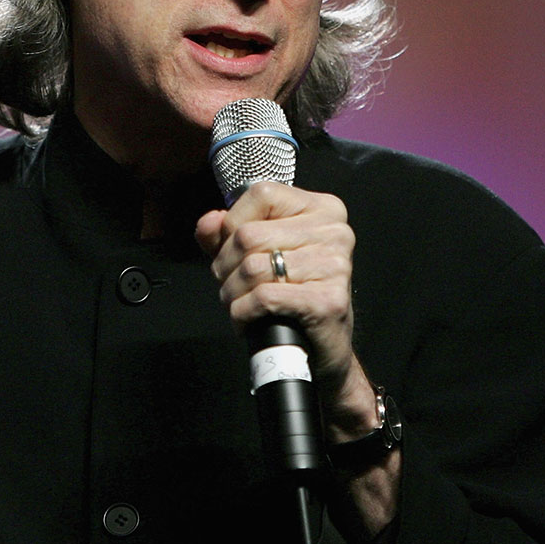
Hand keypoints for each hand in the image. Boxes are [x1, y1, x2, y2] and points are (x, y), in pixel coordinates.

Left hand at [194, 183, 374, 435]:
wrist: (320, 350)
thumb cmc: (291, 296)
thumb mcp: (257, 254)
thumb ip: (227, 233)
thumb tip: (209, 223)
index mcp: (322, 209)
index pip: (261, 194)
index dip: (233, 223)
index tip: (233, 249)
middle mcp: (335, 231)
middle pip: (249, 235)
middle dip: (226, 266)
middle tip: (231, 285)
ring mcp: (335, 265)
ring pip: (252, 268)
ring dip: (232, 293)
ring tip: (240, 302)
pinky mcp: (328, 300)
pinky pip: (263, 297)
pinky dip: (243, 312)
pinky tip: (249, 319)